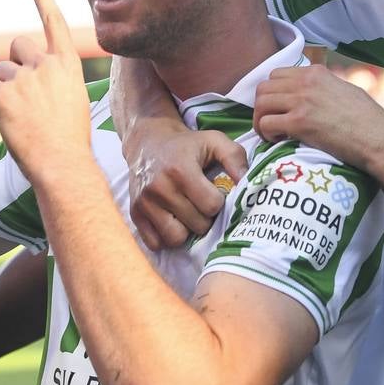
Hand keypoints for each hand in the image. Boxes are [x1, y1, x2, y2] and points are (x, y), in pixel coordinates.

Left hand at [0, 0, 92, 185]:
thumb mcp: (72, 102)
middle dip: (13, 65)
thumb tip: (26, 79)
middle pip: (18, 46)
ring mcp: (25, 78)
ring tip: (15, 118)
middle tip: (19, 95)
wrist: (63, 164)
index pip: (55, 23)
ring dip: (0, 90)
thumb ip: (53, 81)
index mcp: (68, 65)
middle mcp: (47, 64)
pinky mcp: (3, 93)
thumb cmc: (69, 141)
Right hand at [127, 121, 246, 250]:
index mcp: (181, 170)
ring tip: (187, 213)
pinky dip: (166, 237)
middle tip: (200, 203)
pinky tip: (172, 220)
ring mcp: (144, 203)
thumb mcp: (214, 141)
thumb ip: (235, 159)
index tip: (213, 192)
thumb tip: (248, 185)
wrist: (148, 142)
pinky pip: (156, 243)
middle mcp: (159, 188)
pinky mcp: (134, 214)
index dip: (218, 201)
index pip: (211, 206)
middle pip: (197, 225)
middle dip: (205, 217)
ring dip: (187, 230)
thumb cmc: (187, 145)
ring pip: (177, 238)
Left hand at [253, 65, 383, 172]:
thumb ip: (326, 87)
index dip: (273, 93)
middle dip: (263, 107)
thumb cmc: (369, 121)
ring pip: (260, 104)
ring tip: (272, 134)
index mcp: (317, 73)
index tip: (278, 108)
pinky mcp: (299, 123)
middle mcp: (306, 82)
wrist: (380, 140)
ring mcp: (301, 101)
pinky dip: (266, 134)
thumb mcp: (347, 91)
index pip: (276, 74)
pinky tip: (278, 141)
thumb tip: (315, 93)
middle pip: (263, 88)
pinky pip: (266, 124)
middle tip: (271, 123)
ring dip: (261, 121)